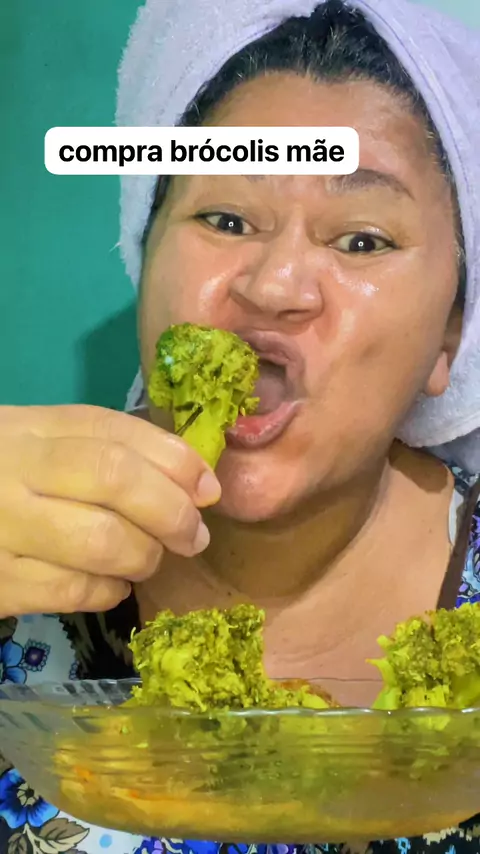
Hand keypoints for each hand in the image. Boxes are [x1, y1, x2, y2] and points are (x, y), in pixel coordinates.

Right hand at [0, 405, 220, 616]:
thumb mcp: (36, 443)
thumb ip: (106, 448)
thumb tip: (199, 481)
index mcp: (25, 428)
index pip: (112, 432)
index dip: (173, 460)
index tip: (208, 487)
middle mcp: (11, 471)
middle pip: (115, 479)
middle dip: (172, 510)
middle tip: (193, 535)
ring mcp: (1, 530)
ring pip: (103, 542)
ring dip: (145, 555)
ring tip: (147, 557)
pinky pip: (76, 590)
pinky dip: (110, 588)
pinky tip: (111, 581)